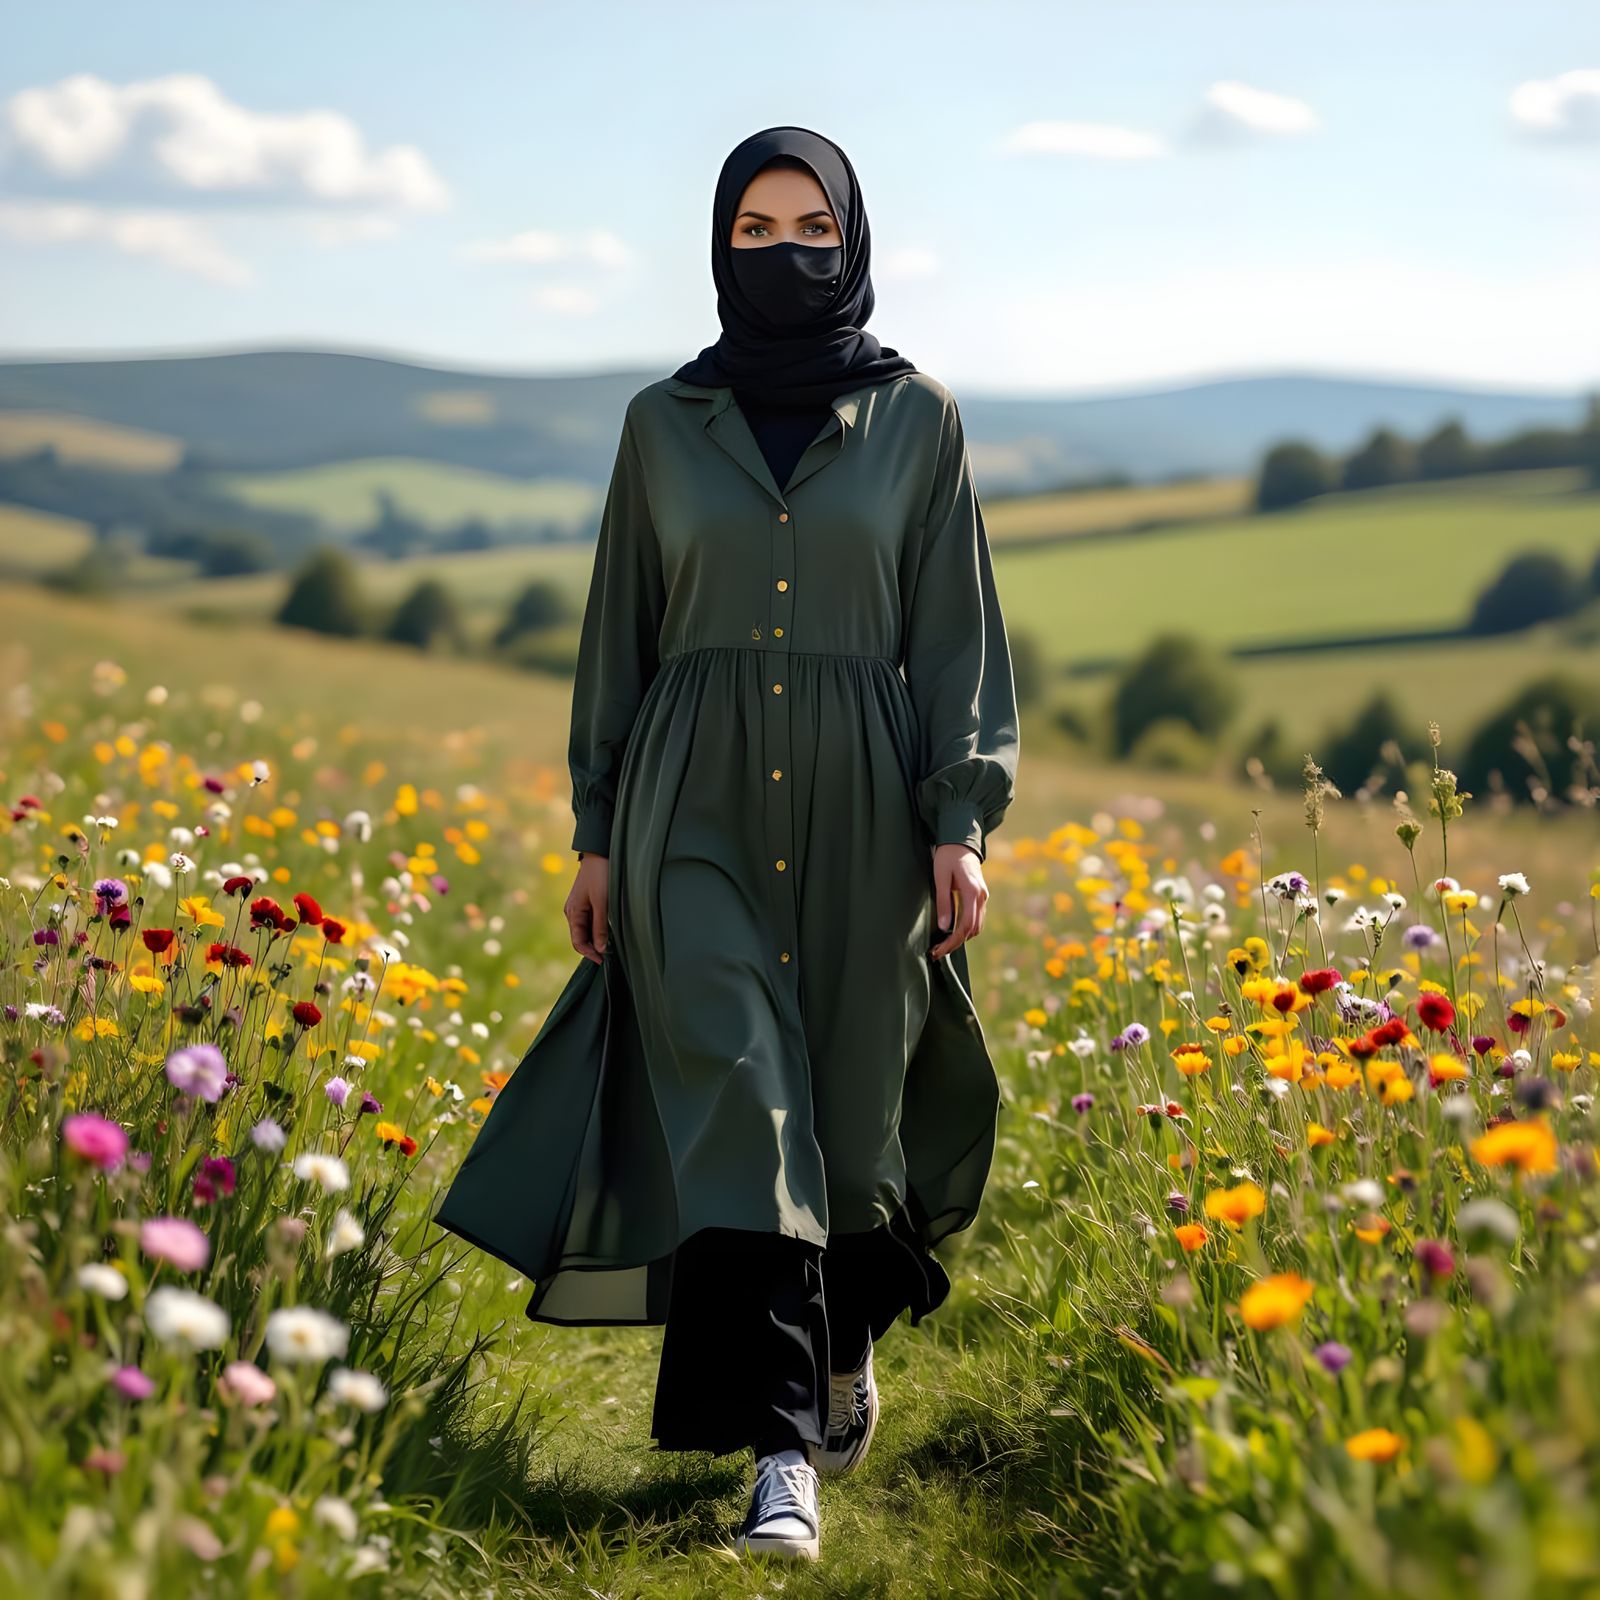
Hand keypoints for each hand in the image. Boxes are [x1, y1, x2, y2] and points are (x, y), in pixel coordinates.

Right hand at [566, 853, 610, 963]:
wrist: (599, 854)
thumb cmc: (600, 876)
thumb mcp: (602, 903)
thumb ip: (600, 926)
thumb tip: (600, 948)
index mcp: (573, 913)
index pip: (577, 942)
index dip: (589, 954)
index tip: (602, 961)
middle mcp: (573, 912)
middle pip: (581, 937)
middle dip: (593, 948)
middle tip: (609, 956)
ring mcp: (579, 907)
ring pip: (585, 930)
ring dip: (595, 939)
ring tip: (610, 946)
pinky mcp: (586, 902)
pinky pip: (589, 921)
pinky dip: (597, 930)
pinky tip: (608, 932)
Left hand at [930, 842, 986, 960]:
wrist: (961, 841)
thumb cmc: (947, 857)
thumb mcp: (940, 878)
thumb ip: (943, 902)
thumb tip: (944, 927)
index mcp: (972, 892)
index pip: (965, 926)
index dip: (952, 941)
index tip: (938, 950)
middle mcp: (982, 897)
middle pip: (972, 930)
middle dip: (955, 943)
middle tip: (937, 952)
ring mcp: (983, 897)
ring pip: (976, 926)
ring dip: (961, 938)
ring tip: (942, 945)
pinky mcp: (980, 896)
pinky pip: (976, 919)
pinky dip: (965, 929)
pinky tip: (951, 932)